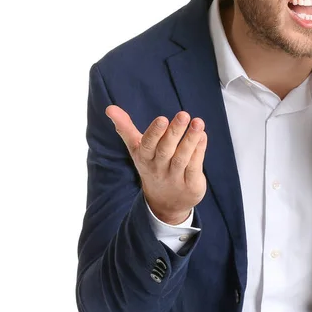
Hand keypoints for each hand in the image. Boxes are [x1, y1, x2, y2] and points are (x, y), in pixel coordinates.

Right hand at [105, 106, 207, 224]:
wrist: (165, 204)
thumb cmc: (151, 166)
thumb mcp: (137, 149)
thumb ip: (125, 128)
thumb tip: (109, 108)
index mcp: (144, 158)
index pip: (148, 145)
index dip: (155, 132)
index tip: (162, 118)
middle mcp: (159, 168)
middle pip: (166, 149)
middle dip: (174, 132)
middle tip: (184, 114)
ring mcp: (175, 178)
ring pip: (182, 158)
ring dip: (190, 139)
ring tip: (198, 122)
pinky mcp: (191, 185)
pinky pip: (195, 167)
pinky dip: (199, 151)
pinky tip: (202, 135)